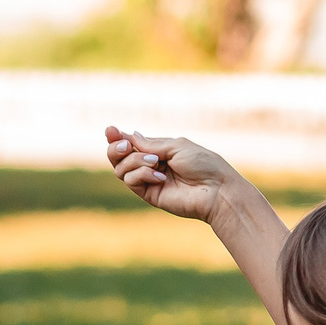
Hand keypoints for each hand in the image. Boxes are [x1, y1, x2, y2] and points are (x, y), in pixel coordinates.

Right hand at [103, 127, 242, 223]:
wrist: (215, 189)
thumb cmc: (203, 164)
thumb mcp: (176, 146)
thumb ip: (150, 144)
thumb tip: (130, 136)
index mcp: (159, 150)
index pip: (131, 143)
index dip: (118, 137)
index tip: (110, 130)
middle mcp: (151, 165)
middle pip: (119, 157)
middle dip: (116, 148)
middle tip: (124, 145)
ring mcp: (148, 180)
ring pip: (121, 169)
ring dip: (134, 161)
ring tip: (155, 163)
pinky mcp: (148, 194)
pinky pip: (131, 181)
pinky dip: (142, 174)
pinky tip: (160, 177)